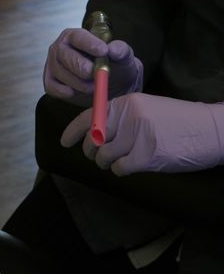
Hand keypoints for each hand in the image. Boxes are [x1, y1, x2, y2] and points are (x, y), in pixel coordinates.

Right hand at [44, 28, 143, 106]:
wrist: (110, 86)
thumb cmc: (115, 68)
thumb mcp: (124, 58)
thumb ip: (121, 50)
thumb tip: (112, 49)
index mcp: (75, 36)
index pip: (78, 37)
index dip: (89, 44)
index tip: (103, 51)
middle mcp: (60, 48)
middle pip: (65, 56)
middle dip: (83, 68)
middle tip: (96, 75)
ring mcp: (52, 64)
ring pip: (60, 73)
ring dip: (79, 83)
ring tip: (93, 85)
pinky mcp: (49, 81)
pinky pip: (52, 87)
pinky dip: (65, 92)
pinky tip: (76, 92)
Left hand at [61, 93, 223, 175]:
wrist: (213, 130)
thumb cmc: (179, 121)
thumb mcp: (147, 109)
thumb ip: (120, 118)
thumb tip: (93, 135)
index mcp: (126, 102)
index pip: (88, 116)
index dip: (73, 132)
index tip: (64, 142)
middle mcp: (128, 116)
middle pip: (92, 140)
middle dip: (92, 152)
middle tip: (100, 156)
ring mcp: (137, 135)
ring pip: (104, 157)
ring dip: (109, 163)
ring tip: (123, 159)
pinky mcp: (147, 155)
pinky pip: (119, 168)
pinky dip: (123, 170)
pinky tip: (135, 165)